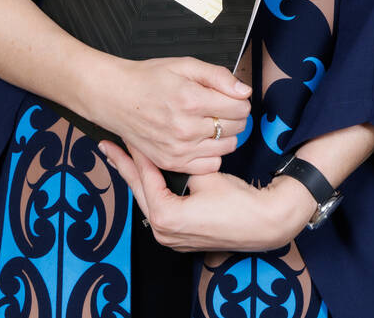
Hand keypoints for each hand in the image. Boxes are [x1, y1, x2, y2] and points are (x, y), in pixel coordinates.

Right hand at [86, 56, 251, 175]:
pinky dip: (212, 153)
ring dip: (225, 135)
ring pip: (227, 147)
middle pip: (236, 127)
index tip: (233, 97)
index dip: (240, 99)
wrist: (115, 97)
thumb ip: (218, 76)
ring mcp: (178, 149)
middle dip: (235, 115)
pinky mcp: (171, 163)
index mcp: (191, 100)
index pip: (239, 107)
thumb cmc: (148, 80)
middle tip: (221, 107)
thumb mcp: (185, 65)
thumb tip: (243, 91)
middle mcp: (185, 128)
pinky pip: (210, 165)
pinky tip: (202, 140)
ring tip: (210, 123)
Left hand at [99, 141, 314, 252]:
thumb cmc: (238, 201)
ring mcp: (171, 238)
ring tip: (125, 161)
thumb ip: (182, 165)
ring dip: (140, 180)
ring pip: (149, 201)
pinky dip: (155, 193)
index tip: (127, 134)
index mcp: (165, 216)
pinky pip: (162, 211)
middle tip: (108, 148)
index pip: (145, 176)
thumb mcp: (206, 176)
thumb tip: (169, 152)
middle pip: (140, 192)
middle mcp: (163, 232)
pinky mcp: (182, 238)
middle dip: (125, 168)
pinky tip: (151, 180)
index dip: (137, 152)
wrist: (265, 223)